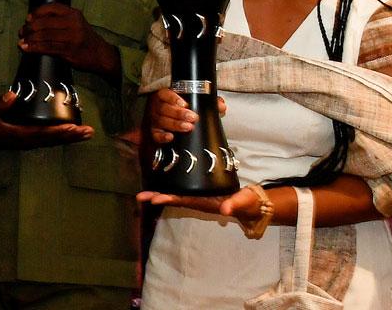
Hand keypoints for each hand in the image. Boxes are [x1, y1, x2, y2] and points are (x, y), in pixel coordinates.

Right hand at [0, 92, 93, 151]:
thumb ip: (0, 105)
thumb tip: (13, 93)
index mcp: (20, 135)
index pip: (44, 133)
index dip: (59, 130)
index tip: (74, 127)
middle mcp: (28, 141)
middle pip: (54, 140)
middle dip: (72, 136)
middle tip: (90, 132)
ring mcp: (29, 143)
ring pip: (54, 142)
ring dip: (71, 138)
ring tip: (87, 134)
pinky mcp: (29, 141)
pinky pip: (49, 141)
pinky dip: (62, 138)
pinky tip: (71, 134)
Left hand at [19, 4, 119, 78]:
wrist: (101, 55)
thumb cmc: (84, 38)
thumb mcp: (76, 23)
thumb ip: (59, 19)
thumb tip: (33, 21)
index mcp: (73, 13)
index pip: (51, 7)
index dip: (37, 12)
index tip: (28, 18)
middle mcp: (73, 23)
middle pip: (44, 22)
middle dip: (29, 27)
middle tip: (22, 32)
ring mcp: (72, 37)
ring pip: (44, 35)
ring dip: (30, 39)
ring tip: (21, 41)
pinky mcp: (69, 50)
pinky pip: (47, 47)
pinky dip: (34, 47)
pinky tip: (27, 48)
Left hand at [137, 182, 262, 223]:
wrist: (250, 205)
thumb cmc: (247, 203)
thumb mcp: (243, 202)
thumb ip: (234, 204)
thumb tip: (225, 209)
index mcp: (206, 204)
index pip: (185, 201)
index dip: (169, 199)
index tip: (155, 199)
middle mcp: (199, 201)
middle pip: (175, 199)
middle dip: (158, 198)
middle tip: (140, 196)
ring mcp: (199, 197)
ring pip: (176, 196)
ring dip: (160, 194)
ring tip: (143, 193)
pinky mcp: (200, 192)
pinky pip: (182, 191)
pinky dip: (170, 188)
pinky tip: (161, 182)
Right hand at [147, 88, 226, 143]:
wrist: (175, 116)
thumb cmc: (184, 107)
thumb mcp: (197, 101)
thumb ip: (209, 102)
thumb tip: (221, 106)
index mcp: (165, 95)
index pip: (165, 94)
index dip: (173, 98)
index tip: (185, 103)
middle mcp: (158, 106)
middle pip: (165, 109)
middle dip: (179, 113)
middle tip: (193, 117)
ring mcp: (156, 119)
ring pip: (162, 121)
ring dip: (175, 124)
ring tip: (188, 127)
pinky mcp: (155, 131)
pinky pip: (156, 134)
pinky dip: (162, 136)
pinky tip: (171, 137)